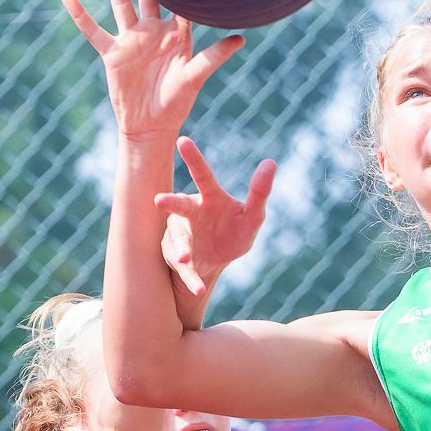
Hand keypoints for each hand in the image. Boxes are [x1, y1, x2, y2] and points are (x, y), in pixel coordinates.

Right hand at [61, 0, 242, 138]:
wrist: (150, 125)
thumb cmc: (177, 103)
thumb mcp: (195, 77)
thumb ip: (213, 57)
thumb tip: (240, 39)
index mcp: (177, 35)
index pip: (180, 2)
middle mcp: (154, 32)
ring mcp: (132, 40)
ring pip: (121, 4)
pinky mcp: (113, 52)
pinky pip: (93, 31)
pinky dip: (80, 15)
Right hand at [157, 135, 275, 289]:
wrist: (217, 261)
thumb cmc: (234, 230)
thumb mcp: (253, 215)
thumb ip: (260, 191)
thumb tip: (271, 162)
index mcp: (208, 199)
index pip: (203, 176)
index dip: (194, 159)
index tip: (183, 140)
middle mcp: (189, 214)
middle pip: (178, 206)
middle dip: (169, 203)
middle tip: (159, 201)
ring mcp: (180, 237)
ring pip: (177, 241)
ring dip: (180, 250)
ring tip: (184, 259)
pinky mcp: (179, 261)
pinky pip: (184, 271)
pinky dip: (191, 280)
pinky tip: (198, 290)